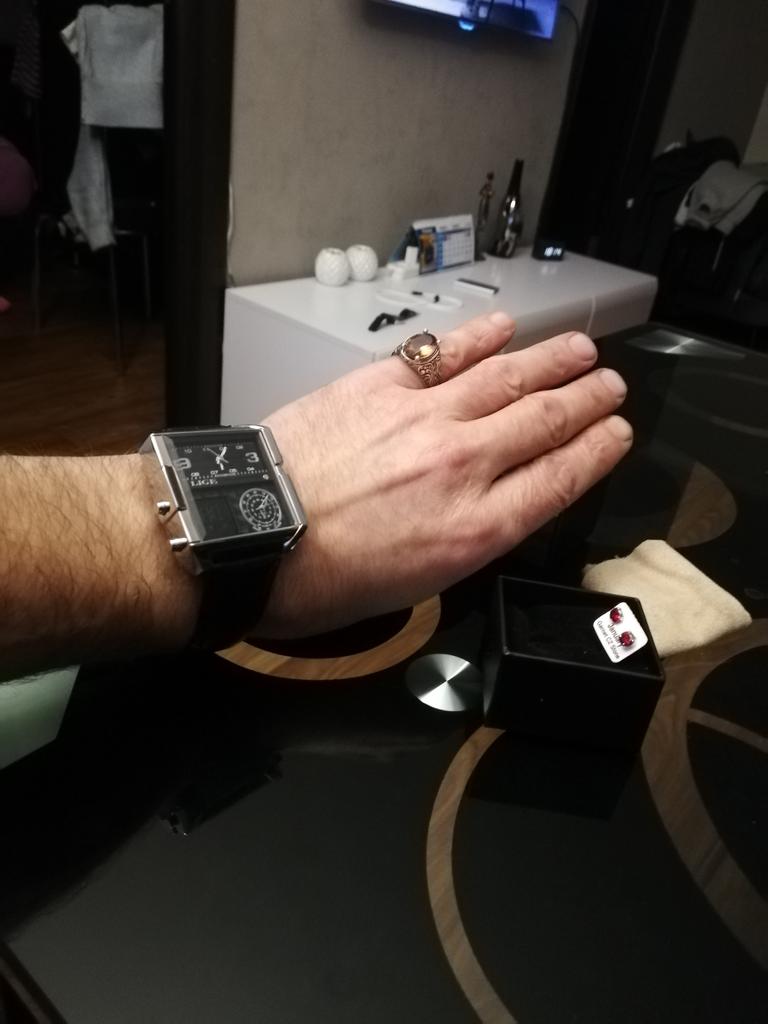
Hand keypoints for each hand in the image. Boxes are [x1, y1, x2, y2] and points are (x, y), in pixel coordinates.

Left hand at [260, 312, 631, 637]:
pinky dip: (480, 338)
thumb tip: (487, 506)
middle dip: (589, 402)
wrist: (252, 538)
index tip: (617, 433)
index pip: (561, 479)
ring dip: (552, 361)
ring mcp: (424, 420)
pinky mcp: (381, 386)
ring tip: (582, 350)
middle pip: (546, 422)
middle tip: (611, 387)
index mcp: (475, 531)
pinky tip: (506, 329)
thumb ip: (464, 539)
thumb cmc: (321, 579)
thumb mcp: (414, 586)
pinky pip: (443, 353)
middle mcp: (463, 468)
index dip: (598, 450)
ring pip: (508, 379)